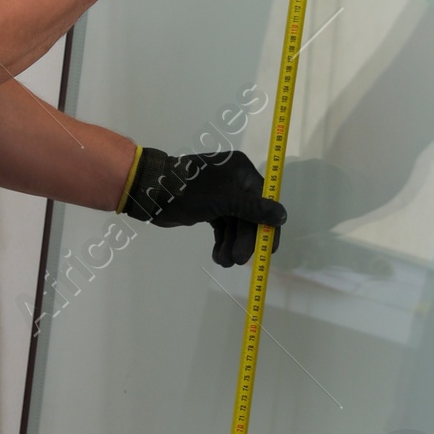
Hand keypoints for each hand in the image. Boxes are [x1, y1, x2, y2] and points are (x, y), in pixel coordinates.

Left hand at [121, 146, 286, 267]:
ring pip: (235, 225)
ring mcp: (222, 196)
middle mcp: (235, 182)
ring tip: (223, 261)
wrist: (152, 191)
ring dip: (231, 244)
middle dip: (244, 239)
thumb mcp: (224, 201)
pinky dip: (221, 241)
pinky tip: (217, 255)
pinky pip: (223, 227)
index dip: (268, 227)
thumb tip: (282, 215)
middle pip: (249, 216)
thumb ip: (254, 210)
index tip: (269, 250)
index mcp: (242, 173)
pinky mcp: (210, 208)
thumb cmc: (189, 191)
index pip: (264, 202)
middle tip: (238, 260)